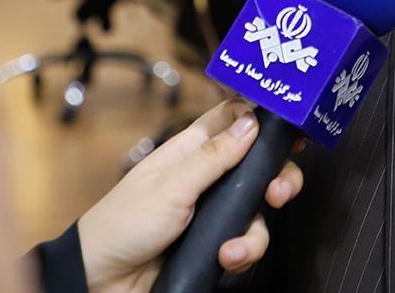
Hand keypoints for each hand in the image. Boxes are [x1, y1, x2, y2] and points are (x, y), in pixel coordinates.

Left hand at [77, 100, 304, 292]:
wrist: (101, 283)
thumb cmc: (121, 226)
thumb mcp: (170, 186)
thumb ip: (213, 156)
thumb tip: (252, 122)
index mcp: (191, 151)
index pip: (236, 118)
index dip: (265, 118)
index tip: (292, 126)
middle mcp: (207, 178)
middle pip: (261, 165)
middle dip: (279, 178)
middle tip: (278, 191)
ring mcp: (214, 213)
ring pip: (259, 210)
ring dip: (256, 231)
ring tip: (235, 247)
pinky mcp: (216, 244)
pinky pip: (247, 243)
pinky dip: (243, 253)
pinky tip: (226, 258)